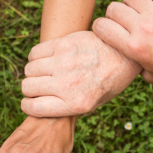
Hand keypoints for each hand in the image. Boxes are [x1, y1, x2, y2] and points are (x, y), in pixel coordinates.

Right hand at [21, 31, 141, 117]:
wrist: (124, 55)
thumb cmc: (109, 82)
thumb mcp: (94, 104)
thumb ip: (68, 108)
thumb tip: (41, 108)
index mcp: (76, 104)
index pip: (33, 108)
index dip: (28, 106)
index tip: (31, 102)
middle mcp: (68, 85)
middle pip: (28, 87)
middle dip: (31, 89)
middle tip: (41, 87)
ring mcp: (64, 63)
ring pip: (29, 69)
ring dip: (34, 72)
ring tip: (46, 72)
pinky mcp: (64, 44)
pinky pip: (35, 53)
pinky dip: (36, 57)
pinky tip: (48, 60)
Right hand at [92, 0, 152, 83]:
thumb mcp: (149, 73)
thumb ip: (132, 66)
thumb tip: (120, 64)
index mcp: (133, 47)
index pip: (101, 26)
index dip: (101, 26)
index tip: (107, 29)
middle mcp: (142, 28)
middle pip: (114, 8)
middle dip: (116, 14)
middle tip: (126, 22)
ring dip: (132, 3)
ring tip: (140, 12)